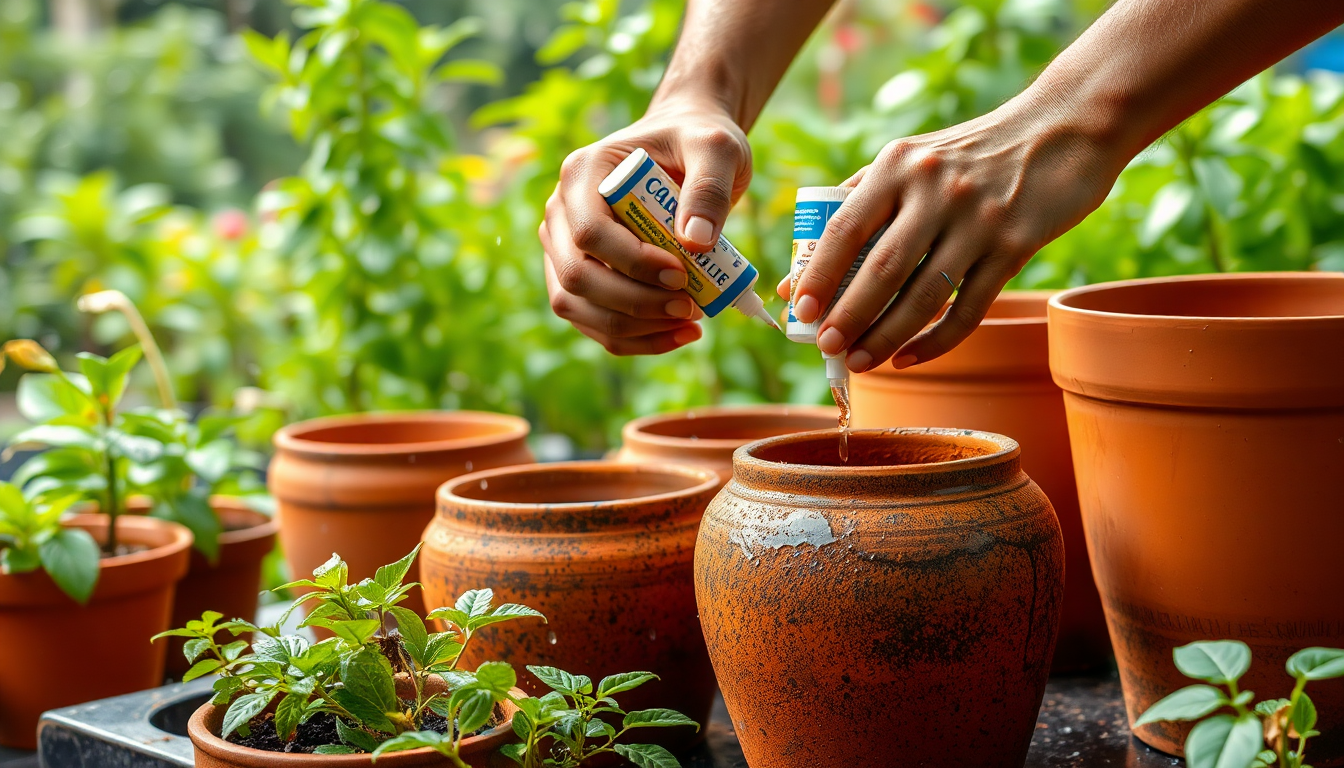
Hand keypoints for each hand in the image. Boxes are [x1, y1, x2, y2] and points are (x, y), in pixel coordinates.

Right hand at [540, 97, 752, 354]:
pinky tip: (679, 335)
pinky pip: (595, 322)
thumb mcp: (717, 147)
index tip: (681, 274)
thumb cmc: (698, 142)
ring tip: (690, 325)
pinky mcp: (582, 278)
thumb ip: (710, 187)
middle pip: (576, 276)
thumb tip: (695, 243)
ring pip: (578, 307)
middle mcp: (561, 212)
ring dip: (633, 328)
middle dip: (634, 302)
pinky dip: (635, 338)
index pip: (588, 232)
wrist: (687, 150)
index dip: (632, 262)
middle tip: (689, 307)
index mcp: (583, 173)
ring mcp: (565, 248)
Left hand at [788, 90, 1121, 371]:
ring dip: (886, 336)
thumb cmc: (972, 153)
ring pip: (923, 294)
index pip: (845, 227)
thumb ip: (858, 204)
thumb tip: (798, 274)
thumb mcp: (913, 159)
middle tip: (825, 347)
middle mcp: (936, 190)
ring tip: (860, 362)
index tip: (798, 310)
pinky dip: (936, 340)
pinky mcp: (1015, 246)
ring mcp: (978, 220)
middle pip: (882, 268)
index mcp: (899, 165)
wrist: (1064, 127)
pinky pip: (969, 308)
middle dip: (848, 315)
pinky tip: (908, 358)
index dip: (817, 274)